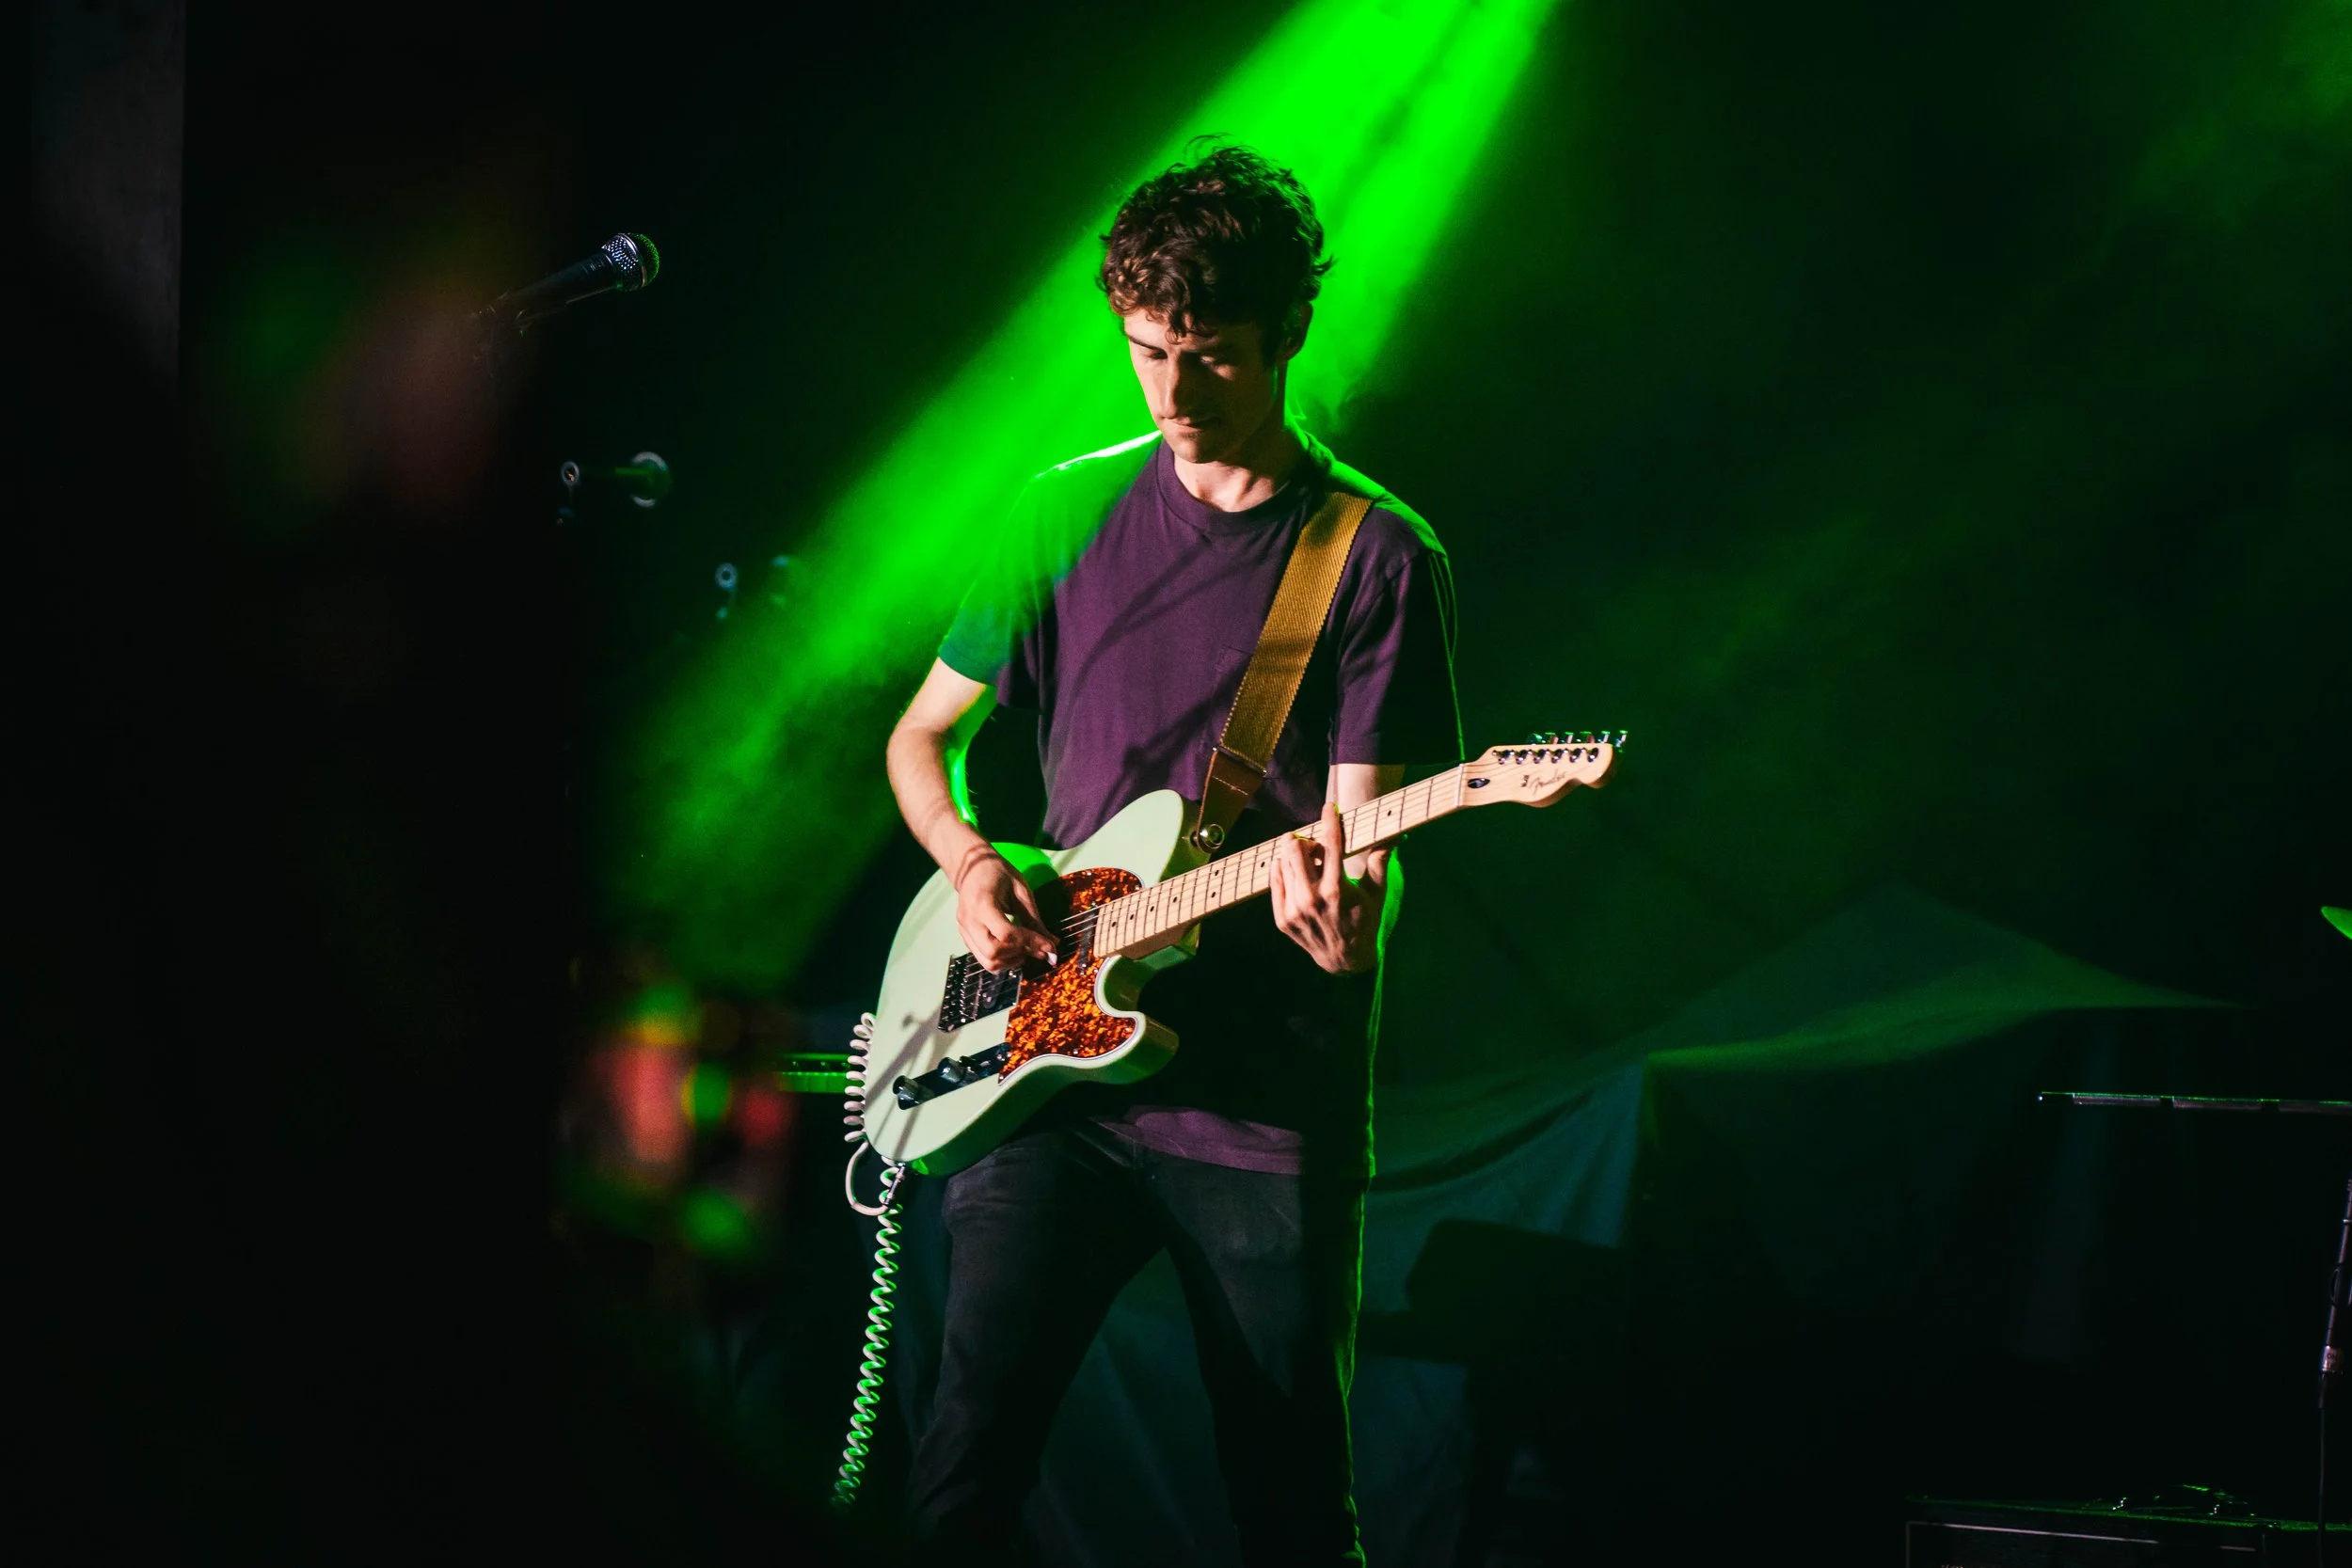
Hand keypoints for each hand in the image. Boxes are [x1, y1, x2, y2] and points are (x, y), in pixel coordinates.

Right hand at [953, 846, 1055, 974]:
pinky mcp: (965, 937)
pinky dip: (1003, 960)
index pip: (1006, 934)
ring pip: (988, 962)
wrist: (972, 867)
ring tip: (1026, 948)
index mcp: (982, 904)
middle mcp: (968, 921)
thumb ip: (1035, 920)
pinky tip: (1014, 949)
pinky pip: (984, 959)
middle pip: (993, 954)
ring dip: (1012, 961)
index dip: (1031, 943)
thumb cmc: (998, 873)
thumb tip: (1053, 945)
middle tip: (1037, 948)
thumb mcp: (1021, 891)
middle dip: (1019, 954)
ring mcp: (964, 931)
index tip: (1050, 947)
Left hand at [1269, 802, 1379, 974]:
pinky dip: (1283, 870)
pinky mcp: (1283, 918)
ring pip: (1284, 862)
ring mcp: (1294, 910)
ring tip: (1309, 862)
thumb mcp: (1376, 893)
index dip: (1329, 820)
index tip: (1329, 807)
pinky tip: (1296, 873)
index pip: (1330, 844)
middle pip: (1295, 849)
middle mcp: (1312, 899)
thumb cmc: (1364, 921)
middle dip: (1305, 839)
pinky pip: (1275, 880)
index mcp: (1338, 890)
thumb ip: (1380, 862)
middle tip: (1315, 845)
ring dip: (1294, 854)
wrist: (1345, 959)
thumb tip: (1394, 836)